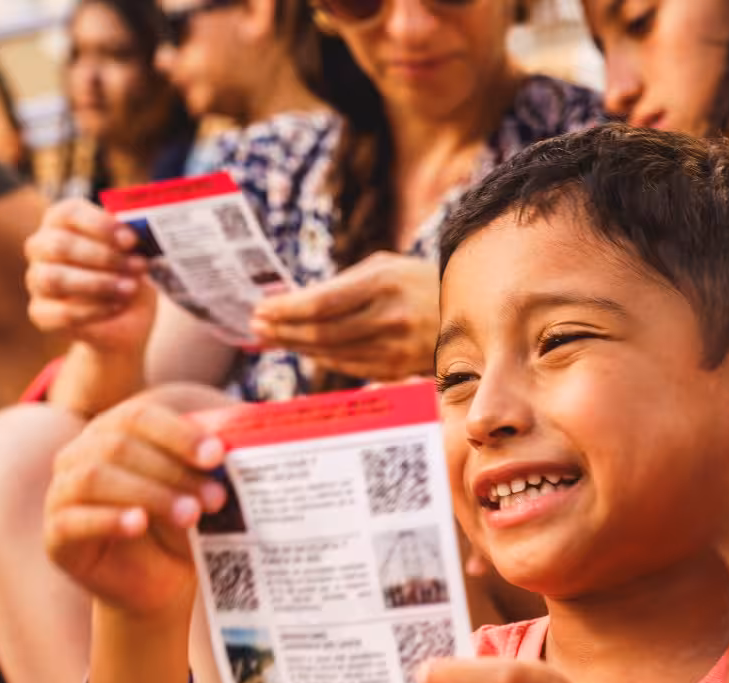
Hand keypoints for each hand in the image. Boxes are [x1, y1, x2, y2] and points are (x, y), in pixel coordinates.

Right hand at [25, 198, 155, 360]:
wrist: (127, 317)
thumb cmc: (129, 273)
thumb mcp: (137, 254)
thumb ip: (133, 240)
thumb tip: (143, 231)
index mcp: (62, 221)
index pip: (68, 213)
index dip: (100, 225)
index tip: (131, 240)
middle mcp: (42, 247)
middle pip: (59, 245)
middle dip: (104, 257)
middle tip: (138, 266)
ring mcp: (37, 279)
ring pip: (54, 279)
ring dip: (98, 284)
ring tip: (130, 288)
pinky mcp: (42, 312)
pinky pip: (61, 312)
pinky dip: (94, 310)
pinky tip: (117, 306)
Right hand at [45, 396, 226, 618]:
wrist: (163, 581)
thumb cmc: (182, 525)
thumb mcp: (198, 489)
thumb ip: (205, 462)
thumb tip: (231, 435)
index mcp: (114, 431)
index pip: (139, 416)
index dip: (179, 433)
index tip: (218, 455)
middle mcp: (81, 454)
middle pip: (119, 446)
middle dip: (173, 471)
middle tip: (215, 498)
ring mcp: (62, 493)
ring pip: (95, 477)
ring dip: (150, 494)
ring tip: (190, 515)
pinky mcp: (56, 535)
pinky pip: (73, 520)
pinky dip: (109, 519)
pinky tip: (139, 524)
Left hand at [250, 252, 438, 382]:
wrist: (470, 310)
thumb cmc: (418, 282)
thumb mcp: (385, 267)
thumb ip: (343, 284)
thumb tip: (294, 303)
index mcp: (384, 283)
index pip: (321, 302)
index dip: (286, 310)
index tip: (261, 309)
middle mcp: (391, 317)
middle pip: (322, 332)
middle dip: (284, 331)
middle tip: (258, 328)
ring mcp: (397, 347)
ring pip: (333, 353)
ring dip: (298, 347)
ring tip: (274, 338)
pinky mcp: (401, 368)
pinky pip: (351, 367)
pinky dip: (324, 360)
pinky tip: (307, 352)